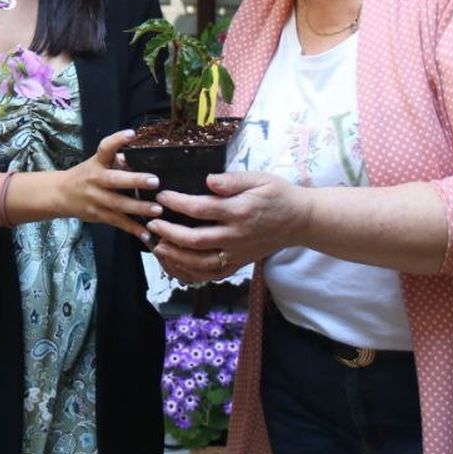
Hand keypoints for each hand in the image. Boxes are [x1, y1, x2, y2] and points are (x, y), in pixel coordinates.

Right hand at [57, 129, 162, 241]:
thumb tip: (139, 155)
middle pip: (115, 180)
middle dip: (135, 180)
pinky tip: (147, 234)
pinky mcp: (99, 215)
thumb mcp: (96, 163)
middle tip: (155, 181)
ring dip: (139, 208)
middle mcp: (96, 180)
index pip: (104, 148)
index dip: (117, 140)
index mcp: (96, 163)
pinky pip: (118, 222)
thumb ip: (116, 160)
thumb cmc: (85, 175)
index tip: (131, 134)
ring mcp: (96, 199)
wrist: (60, 195)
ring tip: (157, 210)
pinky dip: (133, 229)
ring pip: (119, 204)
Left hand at [148, 171, 308, 280]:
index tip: (162, 196)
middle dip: (170, 233)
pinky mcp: (238, 263)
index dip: (178, 203)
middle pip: (196, 240)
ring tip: (158, 246)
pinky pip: (211, 275)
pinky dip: (191, 273)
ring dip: (176, 257)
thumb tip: (209, 180)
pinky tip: (176, 264)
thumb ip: (233, 180)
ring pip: (201, 263)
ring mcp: (237, 253)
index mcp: (240, 211)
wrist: (300, 221)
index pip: (201, 209)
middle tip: (152, 224)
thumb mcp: (259, 179)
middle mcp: (237, 236)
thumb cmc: (278, 195)